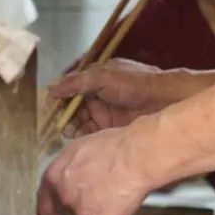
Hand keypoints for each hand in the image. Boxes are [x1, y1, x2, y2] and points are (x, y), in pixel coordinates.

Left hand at [37, 125, 155, 214]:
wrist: (136, 158)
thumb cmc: (111, 147)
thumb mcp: (76, 149)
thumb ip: (63, 169)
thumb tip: (62, 179)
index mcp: (54, 179)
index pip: (42, 206)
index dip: (47, 213)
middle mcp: (64, 200)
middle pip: (67, 212)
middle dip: (78, 206)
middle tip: (97, 193)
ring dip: (97, 211)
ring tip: (113, 192)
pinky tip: (121, 200)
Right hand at [48, 58, 178, 135]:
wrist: (164, 101)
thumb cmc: (134, 83)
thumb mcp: (103, 77)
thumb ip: (76, 82)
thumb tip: (50, 88)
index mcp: (93, 77)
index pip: (68, 86)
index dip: (58, 96)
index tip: (51, 106)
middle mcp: (95, 94)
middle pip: (70, 105)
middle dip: (63, 113)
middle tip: (60, 121)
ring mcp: (101, 111)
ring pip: (77, 120)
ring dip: (69, 125)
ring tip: (69, 130)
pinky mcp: (107, 128)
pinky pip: (87, 132)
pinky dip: (79, 135)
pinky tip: (76, 137)